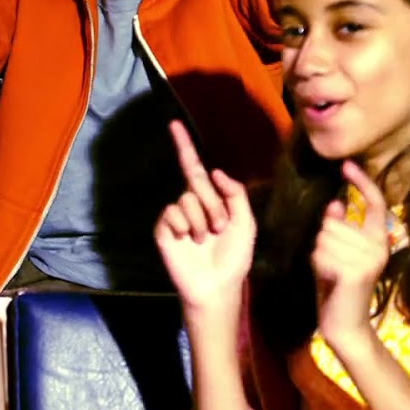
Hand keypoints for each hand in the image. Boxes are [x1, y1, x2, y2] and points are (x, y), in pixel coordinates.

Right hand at [155, 120, 254, 315]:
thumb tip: (213, 171)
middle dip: (213, 203)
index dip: (184, 146)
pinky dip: (185, 226)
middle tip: (219, 227)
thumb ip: (235, 193)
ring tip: (205, 239)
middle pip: (197, 182)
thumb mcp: (246, 222)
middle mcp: (190, 204)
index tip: (174, 124)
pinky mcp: (163, 229)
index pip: (194, 168)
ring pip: (187, 199)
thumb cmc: (234, 257)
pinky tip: (188, 241)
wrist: (217, 285)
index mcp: (209, 200)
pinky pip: (173, 213)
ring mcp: (175, 216)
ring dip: (201, 219)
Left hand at [313, 161, 391, 349]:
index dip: (362, 183)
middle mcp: (379, 247)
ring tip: (330, 271)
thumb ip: (339, 229)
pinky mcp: (356, 271)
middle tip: (331, 263)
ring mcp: (369, 259)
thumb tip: (336, 204)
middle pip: (333, 222)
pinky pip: (322, 252)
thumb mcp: (336, 252)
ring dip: (319, 254)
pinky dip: (318, 264)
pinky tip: (328, 278)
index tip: (346, 165)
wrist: (343, 322)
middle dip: (323, 240)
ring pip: (324, 236)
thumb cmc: (337, 285)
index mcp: (378, 239)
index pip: (375, 203)